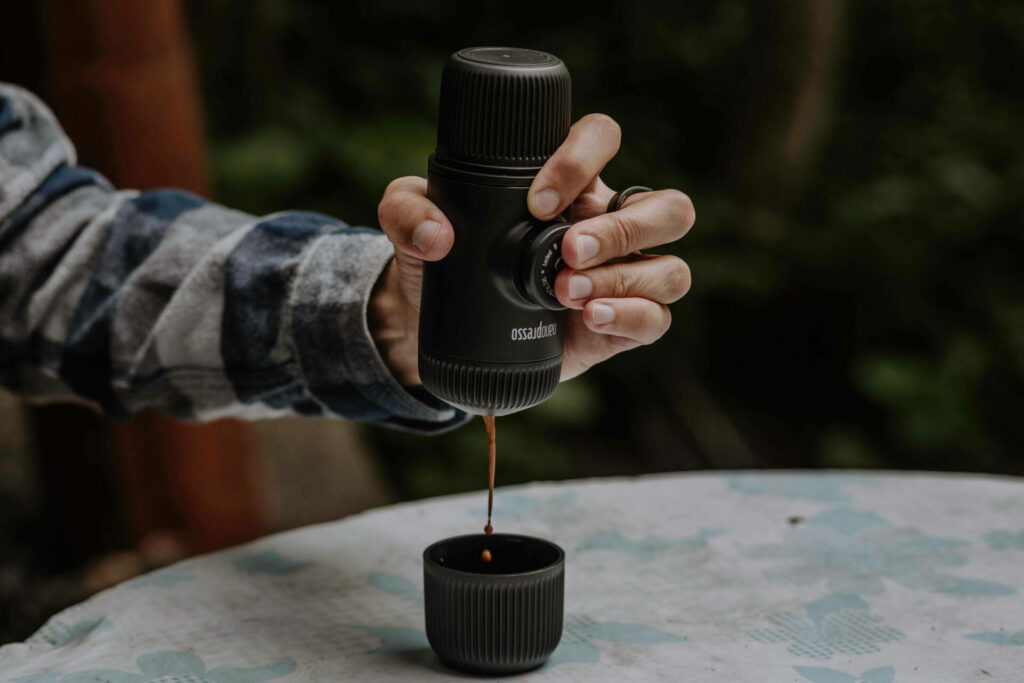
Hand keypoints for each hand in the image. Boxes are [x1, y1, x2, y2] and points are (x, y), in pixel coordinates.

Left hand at [373, 113, 693, 384]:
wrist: (438, 329)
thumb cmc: (441, 260)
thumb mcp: (410, 225)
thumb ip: (407, 210)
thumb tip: (438, 233)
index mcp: (571, 183)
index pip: (603, 139)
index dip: (582, 158)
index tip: (538, 200)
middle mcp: (609, 225)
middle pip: (668, 208)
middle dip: (625, 228)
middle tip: (568, 250)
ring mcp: (623, 278)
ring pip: (671, 269)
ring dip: (625, 279)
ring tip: (566, 293)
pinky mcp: (621, 327)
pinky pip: (655, 320)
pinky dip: (629, 316)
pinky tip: (589, 317)